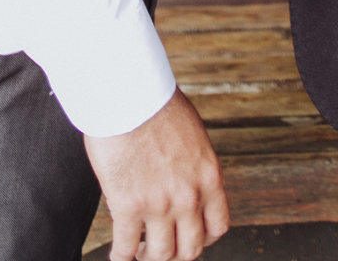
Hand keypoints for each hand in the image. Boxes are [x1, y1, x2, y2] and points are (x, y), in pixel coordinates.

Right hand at [85, 87, 228, 260]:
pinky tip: (119, 256)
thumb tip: (184, 179)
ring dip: (149, 257)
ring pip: (160, 255)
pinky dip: (122, 258)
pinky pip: (126, 247)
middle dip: (176, 254)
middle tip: (163, 248)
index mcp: (209, 176)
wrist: (128, 94)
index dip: (204, 239)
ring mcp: (159, 205)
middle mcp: (189, 196)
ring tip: (139, 253)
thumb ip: (192, 164)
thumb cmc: (155, 104)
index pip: (218, 226)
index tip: (191, 238)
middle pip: (189, 249)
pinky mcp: (128, 206)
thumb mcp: (191, 134)